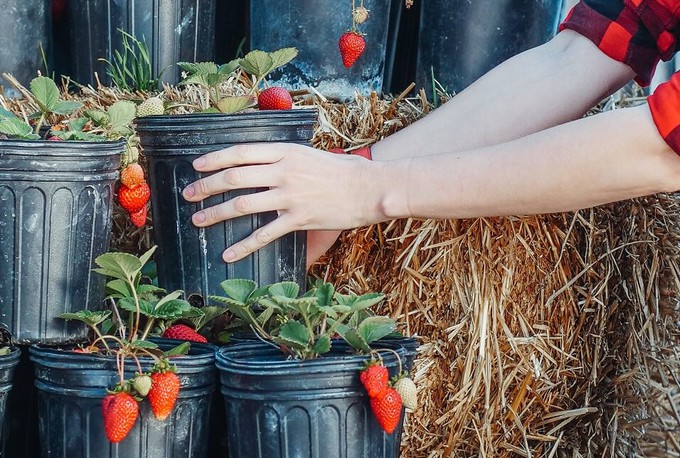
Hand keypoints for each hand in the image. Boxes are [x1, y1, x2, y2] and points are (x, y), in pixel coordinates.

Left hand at [181, 143, 381, 262]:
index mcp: (285, 152)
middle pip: (234, 177)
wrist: (369, 187)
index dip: (214, 159)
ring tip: (199, 220)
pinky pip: (264, 234)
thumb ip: (285, 158)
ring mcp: (290, 196)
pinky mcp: (298, 219)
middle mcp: (283, 172)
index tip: (196, 166)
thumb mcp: (311, 154)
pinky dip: (243, 245)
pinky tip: (229, 253)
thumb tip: (264, 163)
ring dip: (215, 213)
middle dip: (206, 186)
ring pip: (242, 204)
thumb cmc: (344, 169)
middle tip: (189, 194)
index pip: (240, 152)